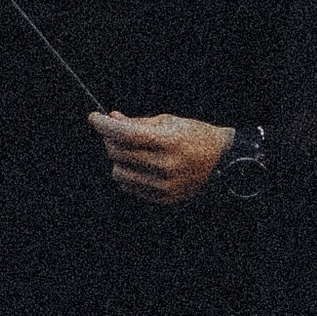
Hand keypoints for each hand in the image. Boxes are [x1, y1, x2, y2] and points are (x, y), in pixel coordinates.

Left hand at [89, 112, 232, 205]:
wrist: (222, 161)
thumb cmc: (195, 136)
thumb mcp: (169, 121)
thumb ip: (138, 122)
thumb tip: (111, 119)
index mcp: (170, 142)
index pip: (127, 135)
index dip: (105, 126)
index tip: (94, 117)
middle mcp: (166, 166)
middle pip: (119, 154)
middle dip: (109, 139)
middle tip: (113, 131)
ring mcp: (164, 185)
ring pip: (119, 173)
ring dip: (117, 159)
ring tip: (129, 151)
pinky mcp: (163, 198)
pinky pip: (129, 187)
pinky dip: (127, 174)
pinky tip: (138, 165)